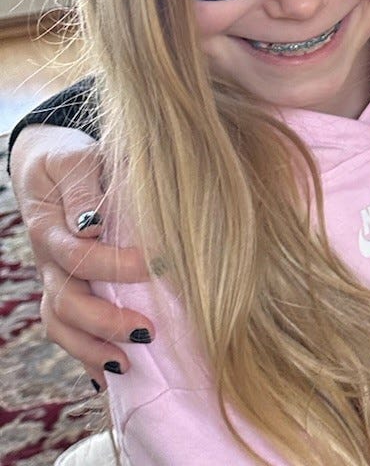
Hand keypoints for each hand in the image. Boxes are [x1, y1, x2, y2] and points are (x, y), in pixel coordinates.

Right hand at [12, 124, 152, 384]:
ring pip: (61, 325)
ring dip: (92, 348)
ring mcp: (54, 280)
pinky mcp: (65, 288)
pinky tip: (111, 373)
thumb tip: (93, 222)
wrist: (49, 164)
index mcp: (51, 230)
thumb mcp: (75, 160)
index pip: (80, 257)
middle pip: (67, 304)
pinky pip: (66, 329)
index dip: (116, 266)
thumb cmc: (70, 159)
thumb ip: (83, 188)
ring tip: (128, 363)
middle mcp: (49, 263)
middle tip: (147, 329)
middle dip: (105, 322)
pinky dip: (86, 352)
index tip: (156, 265)